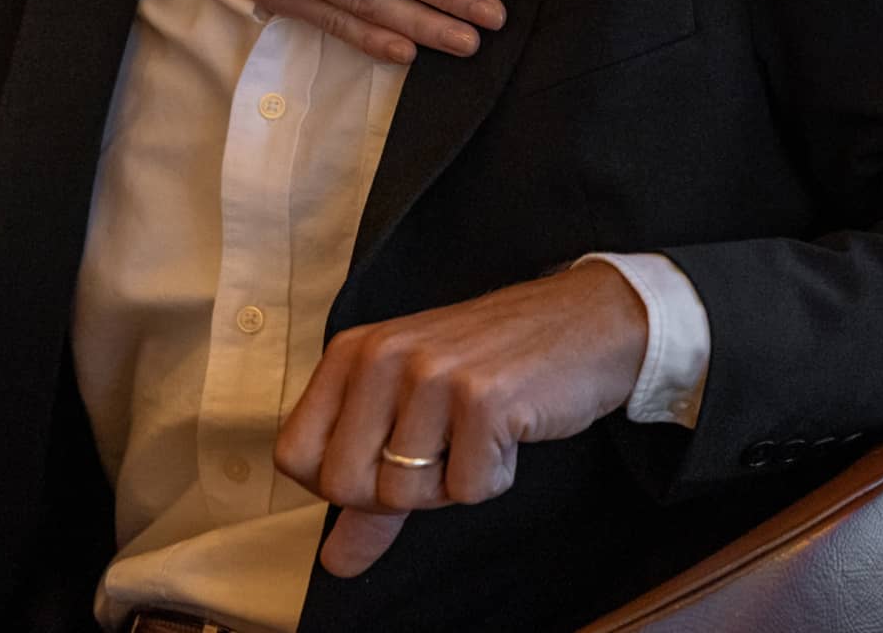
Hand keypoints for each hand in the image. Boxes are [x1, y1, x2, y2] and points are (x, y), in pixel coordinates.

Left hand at [276, 262, 648, 577]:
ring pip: (406, 494)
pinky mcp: (482, 399)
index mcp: (354, 350)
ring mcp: (432, 374)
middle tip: (442, 448)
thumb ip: (372, 487)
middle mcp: (383, 354)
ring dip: (451, 483)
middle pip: (345, 485)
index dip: (340, 483)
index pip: (295, 455)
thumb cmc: (497, 365)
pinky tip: (509, 430)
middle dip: (397, 491)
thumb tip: (335, 562)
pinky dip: (494, 476)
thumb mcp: (417, 411)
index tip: (386, 460)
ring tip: (478, 432)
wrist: (588, 321)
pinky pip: (467, 490)